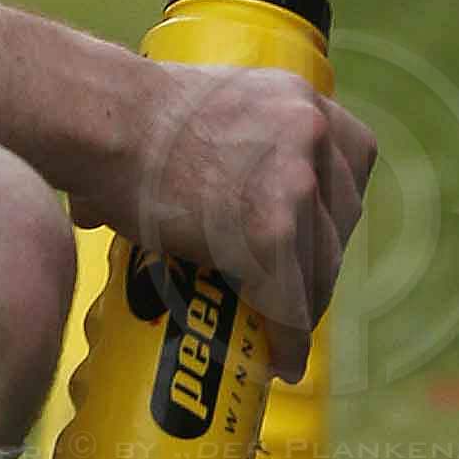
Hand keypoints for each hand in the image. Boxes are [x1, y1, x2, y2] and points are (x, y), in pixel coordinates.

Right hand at [98, 61, 375, 379]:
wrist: (104, 124)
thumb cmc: (130, 120)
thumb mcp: (215, 106)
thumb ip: (241, 141)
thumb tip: (208, 193)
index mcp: (300, 98)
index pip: (355, 160)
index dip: (336, 208)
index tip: (318, 238)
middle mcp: (311, 132)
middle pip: (342, 219)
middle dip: (320, 262)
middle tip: (293, 292)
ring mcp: (296, 181)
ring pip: (321, 265)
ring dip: (305, 305)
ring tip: (282, 336)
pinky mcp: (272, 230)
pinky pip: (292, 301)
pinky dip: (288, 337)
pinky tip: (279, 360)